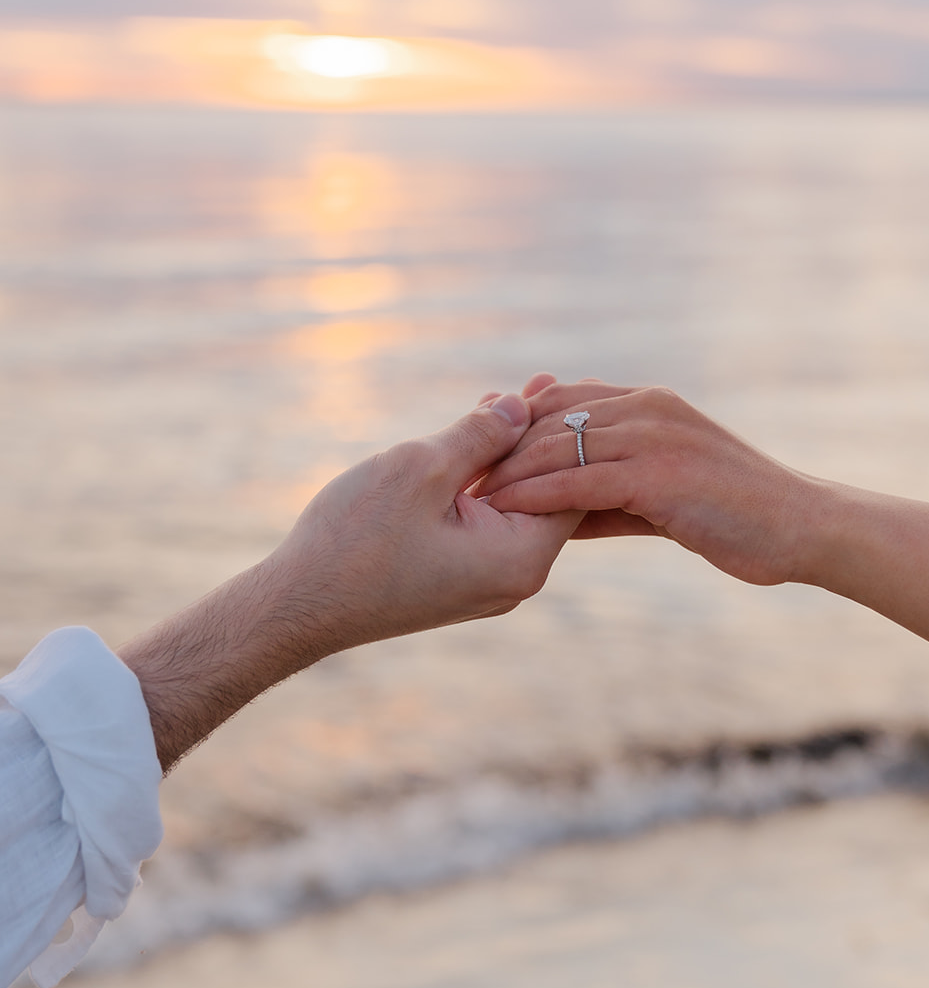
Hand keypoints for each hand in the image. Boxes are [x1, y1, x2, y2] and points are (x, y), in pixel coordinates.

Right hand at [268, 393, 581, 652]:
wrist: (296, 606)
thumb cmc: (357, 539)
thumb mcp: (421, 468)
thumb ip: (480, 435)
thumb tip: (522, 406)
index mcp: (521, 558)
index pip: (574, 486)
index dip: (565, 432)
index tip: (558, 384)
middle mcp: (515, 579)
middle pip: (546, 495)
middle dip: (536, 439)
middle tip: (540, 381)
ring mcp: (486, 584)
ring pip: (511, 506)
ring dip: (503, 457)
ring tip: (506, 400)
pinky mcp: (458, 580)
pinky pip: (484, 523)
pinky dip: (480, 483)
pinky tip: (472, 441)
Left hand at [478, 379, 825, 586]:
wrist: (801, 528)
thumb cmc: (736, 518)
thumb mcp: (663, 497)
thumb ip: (607, 495)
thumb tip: (549, 513)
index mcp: (648, 403)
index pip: (561, 399)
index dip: (512, 424)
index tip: (474, 452)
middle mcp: (646, 407)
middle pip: (548, 417)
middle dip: (497, 447)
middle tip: (454, 475)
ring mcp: (653, 435)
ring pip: (556, 446)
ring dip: (506, 473)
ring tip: (467, 498)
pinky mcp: (659, 473)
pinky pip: (578, 480)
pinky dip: (535, 495)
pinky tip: (505, 514)